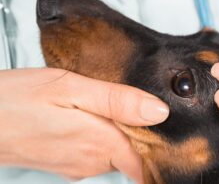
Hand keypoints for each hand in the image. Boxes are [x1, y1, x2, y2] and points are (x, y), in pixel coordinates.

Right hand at [0, 68, 168, 181]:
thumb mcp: (71, 88)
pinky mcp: (67, 163)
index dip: (161, 144)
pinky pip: (96, 152)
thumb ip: (117, 101)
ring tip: (112, 104)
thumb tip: (158, 112)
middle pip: (134, 153)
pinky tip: (91, 115)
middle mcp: (92, 161)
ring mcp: (78, 166)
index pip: (148, 160)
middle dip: (141, 132)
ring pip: (115, 151)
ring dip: (120, 131)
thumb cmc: (17, 100)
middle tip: (136, 103)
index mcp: (100, 142)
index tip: (167, 127)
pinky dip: (101, 135)